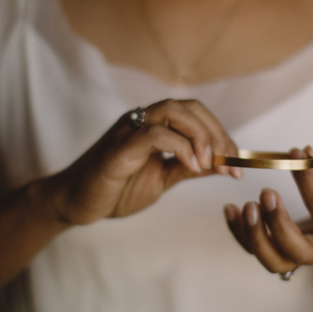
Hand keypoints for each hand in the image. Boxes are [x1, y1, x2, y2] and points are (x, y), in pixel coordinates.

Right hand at [49, 99, 239, 225]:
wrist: (76, 204)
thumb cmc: (115, 190)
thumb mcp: (163, 180)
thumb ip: (189, 168)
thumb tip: (222, 164)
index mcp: (154, 126)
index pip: (196, 115)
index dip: (221, 136)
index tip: (236, 166)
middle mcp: (142, 120)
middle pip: (190, 107)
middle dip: (217, 134)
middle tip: (229, 164)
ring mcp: (129, 130)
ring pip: (174, 111)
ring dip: (201, 136)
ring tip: (209, 164)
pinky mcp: (118, 148)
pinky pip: (154, 134)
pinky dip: (180, 147)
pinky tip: (191, 167)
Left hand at [223, 146, 312, 276]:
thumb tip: (304, 153)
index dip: (306, 181)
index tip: (295, 155)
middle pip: (295, 250)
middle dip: (276, 223)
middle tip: (266, 193)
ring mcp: (302, 258)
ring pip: (274, 261)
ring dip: (254, 235)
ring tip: (246, 205)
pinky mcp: (284, 256)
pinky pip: (258, 253)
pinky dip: (240, 233)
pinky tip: (231, 210)